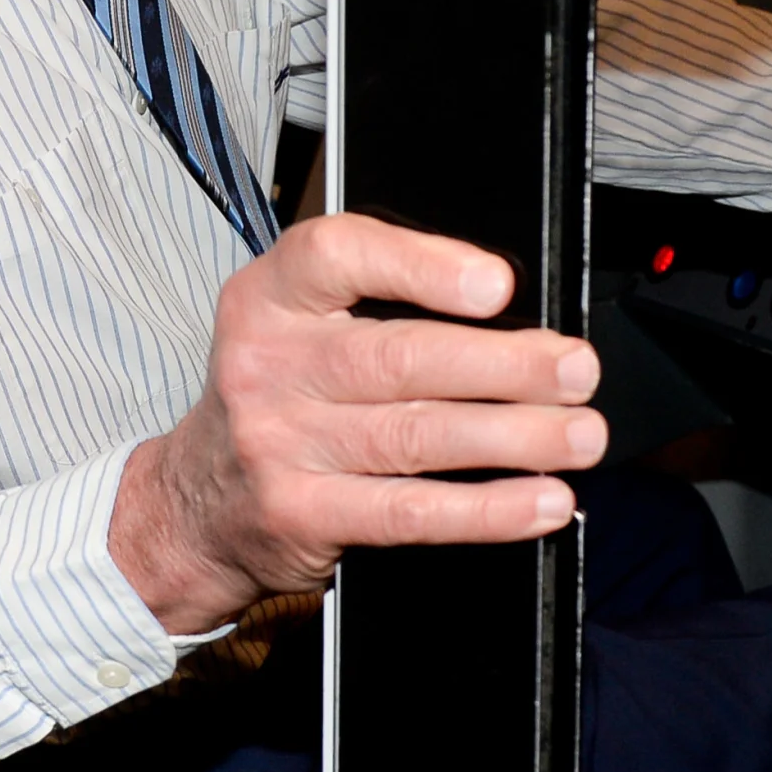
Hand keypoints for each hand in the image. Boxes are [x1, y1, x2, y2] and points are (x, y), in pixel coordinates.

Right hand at [111, 213, 602, 635]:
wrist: (192, 505)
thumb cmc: (276, 399)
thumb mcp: (296, 326)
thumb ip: (377, 304)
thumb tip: (512, 314)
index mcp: (269, 297)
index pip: (340, 257)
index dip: (423, 267)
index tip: (496, 285)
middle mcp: (266, 365)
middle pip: (400, 357)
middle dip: (506, 365)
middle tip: (577, 369)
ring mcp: (279, 444)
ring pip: (416, 436)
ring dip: (515, 437)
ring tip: (580, 435)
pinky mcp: (301, 515)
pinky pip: (409, 513)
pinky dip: (486, 509)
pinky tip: (539, 501)